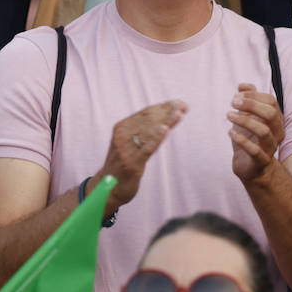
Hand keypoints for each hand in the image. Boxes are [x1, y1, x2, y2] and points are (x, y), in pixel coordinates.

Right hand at [96, 100, 186, 214]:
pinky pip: (146, 148)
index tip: (179, 103)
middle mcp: (121, 135)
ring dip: (166, 121)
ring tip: (179, 113)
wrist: (108, 188)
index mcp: (121, 127)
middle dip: (167, 112)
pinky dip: (156, 138)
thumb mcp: (129, 143)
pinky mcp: (131, 163)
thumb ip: (142, 131)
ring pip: (149, 131)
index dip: (163, 107)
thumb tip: (164, 118)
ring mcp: (126, 149)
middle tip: (183, 105)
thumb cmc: (123, 163)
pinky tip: (166, 130)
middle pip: (148, 120)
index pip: (145, 113)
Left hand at [229, 83, 284, 181]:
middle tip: (233, 103)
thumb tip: (243, 85)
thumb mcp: (247, 116)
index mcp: (276, 119)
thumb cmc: (249, 137)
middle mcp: (277, 132)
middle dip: (251, 105)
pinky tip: (230, 132)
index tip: (236, 95)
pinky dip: (241, 139)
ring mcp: (271, 147)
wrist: (250, 165)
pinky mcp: (261, 160)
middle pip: (271, 114)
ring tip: (228, 115)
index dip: (253, 95)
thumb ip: (247, 99)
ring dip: (244, 121)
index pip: (271, 101)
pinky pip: (254, 150)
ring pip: (263, 131)